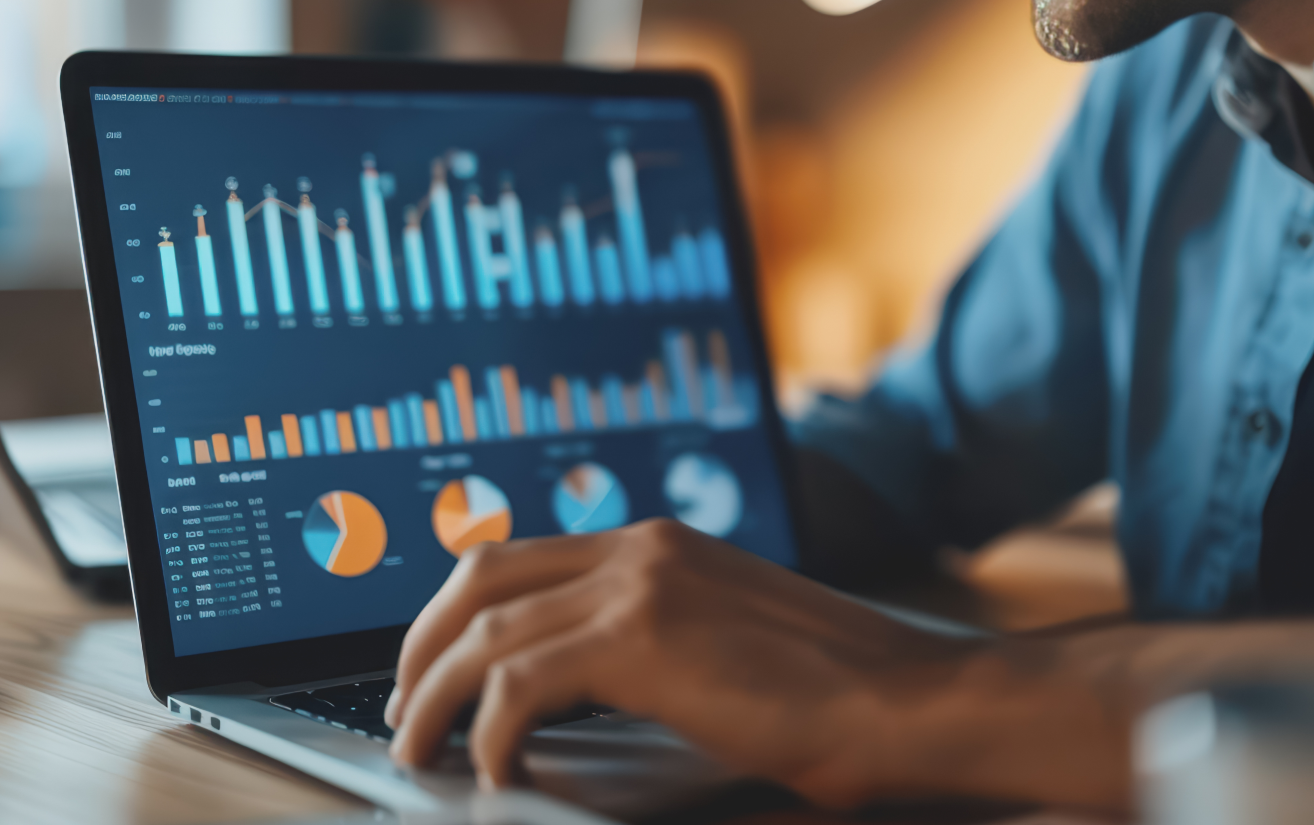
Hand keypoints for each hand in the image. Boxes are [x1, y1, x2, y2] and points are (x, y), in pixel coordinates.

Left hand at [385, 518, 993, 803]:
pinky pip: (518, 684)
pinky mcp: (642, 638)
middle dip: (424, 645)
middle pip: (480, 577)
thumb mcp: (730, 645)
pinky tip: (496, 769)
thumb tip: (573, 695)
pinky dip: (488, 732)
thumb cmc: (839, 696)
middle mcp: (642, 547)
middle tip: (405, 709)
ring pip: (485, 633)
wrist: (908, 702)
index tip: (431, 667)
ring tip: (420, 750)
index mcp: (660, 544)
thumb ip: (657, 644)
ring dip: (434, 697)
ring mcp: (641, 585)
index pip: (521, 555)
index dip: (457, 613)